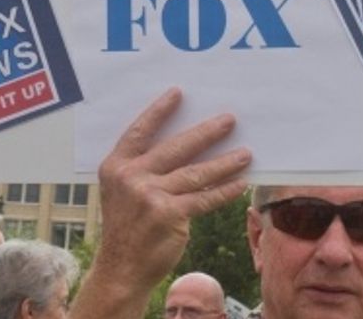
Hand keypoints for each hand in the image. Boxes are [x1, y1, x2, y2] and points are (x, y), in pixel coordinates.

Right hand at [72, 87, 251, 318]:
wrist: (120, 268)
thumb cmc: (126, 227)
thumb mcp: (120, 192)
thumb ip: (141, 169)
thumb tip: (184, 145)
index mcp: (116, 166)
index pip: (140, 131)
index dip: (159, 111)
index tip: (178, 93)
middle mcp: (131, 177)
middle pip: (176, 147)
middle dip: (206, 132)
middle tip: (229, 120)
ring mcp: (150, 196)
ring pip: (196, 173)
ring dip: (225, 162)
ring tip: (246, 153)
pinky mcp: (169, 216)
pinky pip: (204, 199)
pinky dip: (224, 191)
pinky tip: (240, 183)